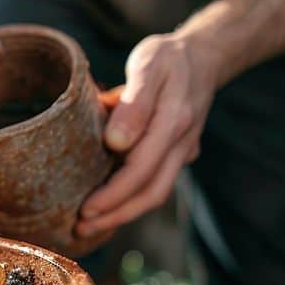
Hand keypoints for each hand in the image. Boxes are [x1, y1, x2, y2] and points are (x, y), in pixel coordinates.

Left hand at [75, 33, 219, 237]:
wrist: (203, 56)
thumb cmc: (167, 58)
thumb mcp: (148, 66)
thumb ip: (134, 104)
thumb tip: (115, 143)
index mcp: (174, 122)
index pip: (141, 170)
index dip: (114, 195)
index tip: (86, 210)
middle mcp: (182, 143)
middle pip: (151, 192)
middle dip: (116, 215)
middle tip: (80, 228)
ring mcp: (183, 151)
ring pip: (157, 192)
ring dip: (124, 212)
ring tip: (90, 223)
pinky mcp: (179, 152)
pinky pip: (157, 182)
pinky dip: (133, 197)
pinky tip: (109, 203)